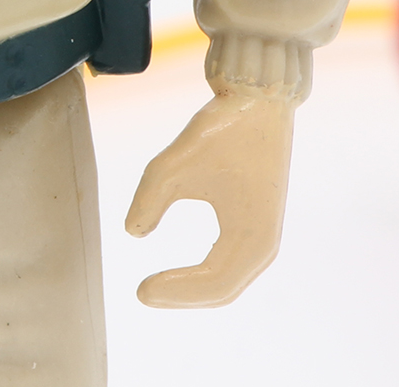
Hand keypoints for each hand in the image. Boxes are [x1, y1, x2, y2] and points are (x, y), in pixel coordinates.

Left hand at [124, 87, 295, 307]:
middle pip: (222, 291)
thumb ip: (150, 197)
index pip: (213, 283)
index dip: (176, 291)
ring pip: (228, 283)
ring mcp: (264, 237)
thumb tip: (133, 232)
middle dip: (182, 296)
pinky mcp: (256, 225)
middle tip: (142, 293)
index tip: (139, 288)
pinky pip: (231, 265)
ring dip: (193, 290)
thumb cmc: (222, 130)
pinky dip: (205, 276)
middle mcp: (265, 245)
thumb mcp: (175, 162)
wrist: (259, 101)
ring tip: (156, 288)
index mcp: (255, 236)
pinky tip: (180, 274)